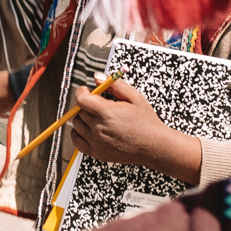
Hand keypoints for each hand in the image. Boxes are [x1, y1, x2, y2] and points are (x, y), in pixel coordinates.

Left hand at [68, 77, 201, 184]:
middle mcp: (99, 129)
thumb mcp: (135, 97)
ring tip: (97, 117)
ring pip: (77, 124)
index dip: (82, 91)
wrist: (154, 146)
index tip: (88, 90)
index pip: (81, 99)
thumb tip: (97, 77)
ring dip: (83, 118)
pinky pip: (77, 141)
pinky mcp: (96, 153)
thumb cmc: (146, 121)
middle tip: (99, 104)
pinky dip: (79, 133)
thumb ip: (115, 84)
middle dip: (86, 104)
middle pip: (79, 111)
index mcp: (108, 113)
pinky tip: (90, 129)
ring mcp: (96, 142)